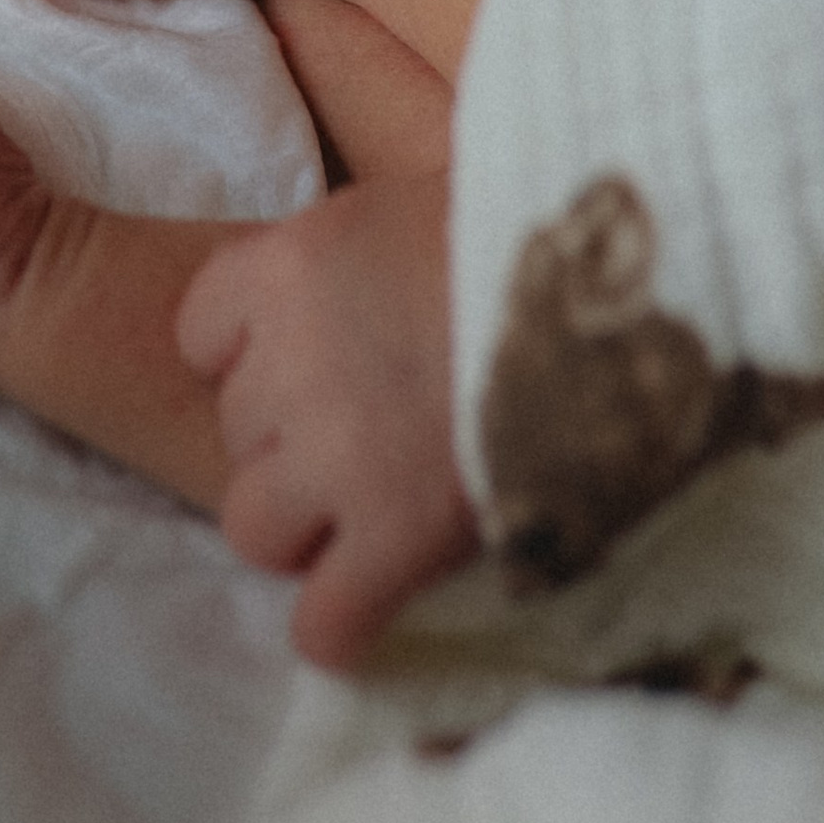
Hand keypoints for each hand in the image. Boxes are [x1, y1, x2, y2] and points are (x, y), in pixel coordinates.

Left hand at [174, 168, 476, 666]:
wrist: (622, 283)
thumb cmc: (523, 224)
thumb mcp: (406, 196)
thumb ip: (348, 254)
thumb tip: (340, 284)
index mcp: (291, 264)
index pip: (201, 331)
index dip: (250, 353)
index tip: (309, 356)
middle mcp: (294, 361)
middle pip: (236, 429)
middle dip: (289, 438)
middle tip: (367, 427)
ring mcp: (341, 455)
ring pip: (252, 527)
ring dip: (302, 527)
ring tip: (367, 509)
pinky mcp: (400, 537)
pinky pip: (324, 620)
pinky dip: (341, 625)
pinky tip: (371, 604)